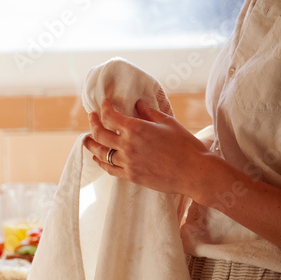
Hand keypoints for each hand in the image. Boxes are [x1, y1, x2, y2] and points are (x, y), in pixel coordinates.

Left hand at [83, 98, 207, 196]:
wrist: (194, 172)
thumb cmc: (186, 145)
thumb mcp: (168, 123)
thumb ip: (149, 112)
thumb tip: (137, 103)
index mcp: (136, 129)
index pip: (110, 116)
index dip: (104, 108)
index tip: (102, 103)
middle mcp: (127, 146)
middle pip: (100, 133)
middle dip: (93, 123)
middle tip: (91, 117)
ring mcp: (127, 162)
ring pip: (101, 152)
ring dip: (91, 144)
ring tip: (86, 139)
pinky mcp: (130, 176)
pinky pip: (109, 168)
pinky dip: (101, 162)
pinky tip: (97, 158)